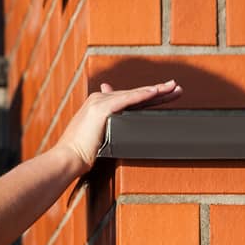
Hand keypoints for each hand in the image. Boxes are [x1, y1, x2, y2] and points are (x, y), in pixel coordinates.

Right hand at [53, 77, 184, 174]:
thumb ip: (107, 127)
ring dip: (155, 90)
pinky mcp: (102, 109)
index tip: (164, 94)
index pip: (129, 99)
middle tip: (176, 87)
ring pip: (134, 94)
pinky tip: (156, 92)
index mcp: (98, 104)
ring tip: (173, 87)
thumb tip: (116, 128)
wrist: (68, 157)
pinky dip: (142, 95)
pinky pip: (127, 100)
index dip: (148, 96)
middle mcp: (98, 99)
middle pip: (134, 94)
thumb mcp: (96, 134)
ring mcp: (99, 102)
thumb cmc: (80, 152)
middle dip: (157, 91)